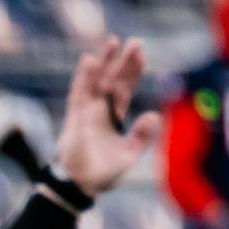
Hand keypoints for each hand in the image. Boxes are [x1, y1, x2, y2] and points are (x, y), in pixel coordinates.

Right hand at [52, 37, 161, 197]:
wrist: (80, 187)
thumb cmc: (103, 174)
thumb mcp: (129, 155)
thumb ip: (142, 136)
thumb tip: (153, 115)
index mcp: (113, 117)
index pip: (124, 89)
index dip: (133, 73)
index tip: (142, 55)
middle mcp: (99, 111)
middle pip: (112, 80)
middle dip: (123, 61)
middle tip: (135, 41)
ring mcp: (85, 112)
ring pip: (95, 81)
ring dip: (103, 62)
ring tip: (112, 41)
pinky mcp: (74, 118)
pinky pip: (79, 93)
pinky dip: (84, 77)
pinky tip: (89, 61)